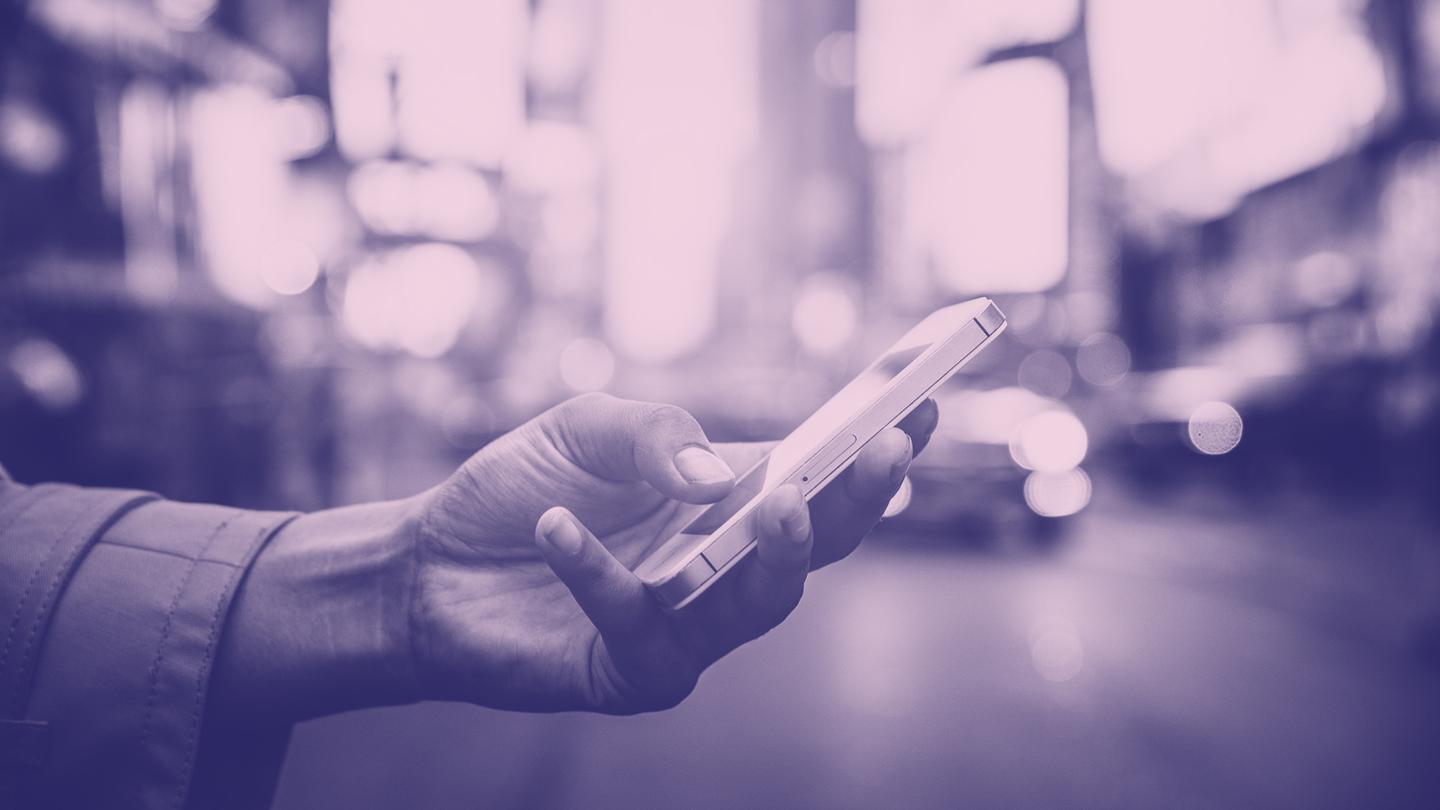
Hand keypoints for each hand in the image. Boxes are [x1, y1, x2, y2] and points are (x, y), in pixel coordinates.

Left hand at [413, 393, 937, 712]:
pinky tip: (556, 525)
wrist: (425, 562)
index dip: (870, 452)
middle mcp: (717, 566)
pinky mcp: (628, 670)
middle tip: (880, 455)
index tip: (920, 409)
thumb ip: (656, 436)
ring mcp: (681, 624)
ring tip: (779, 499)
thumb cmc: (516, 489)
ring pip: (758, 607)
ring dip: (776, 556)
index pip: (815, 477)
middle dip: (856, 504)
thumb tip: (729, 476)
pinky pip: (637, 629)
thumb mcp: (583, 428)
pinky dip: (598, 575)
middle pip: (813, 548)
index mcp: (722, 501)